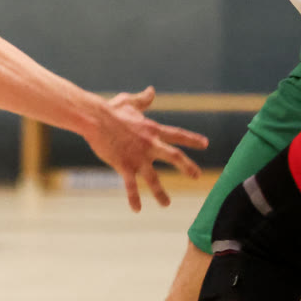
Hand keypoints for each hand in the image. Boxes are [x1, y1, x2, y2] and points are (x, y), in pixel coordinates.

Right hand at [82, 86, 207, 211]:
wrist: (95, 118)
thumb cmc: (110, 109)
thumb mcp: (129, 101)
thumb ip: (143, 99)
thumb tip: (151, 91)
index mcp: (152, 129)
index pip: (177, 135)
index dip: (192, 140)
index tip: (205, 144)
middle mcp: (149, 144)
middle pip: (174, 157)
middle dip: (188, 167)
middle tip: (197, 176)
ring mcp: (137, 156)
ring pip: (153, 178)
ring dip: (161, 193)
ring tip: (166, 204)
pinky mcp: (124, 165)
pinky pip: (130, 185)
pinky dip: (134, 198)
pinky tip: (137, 209)